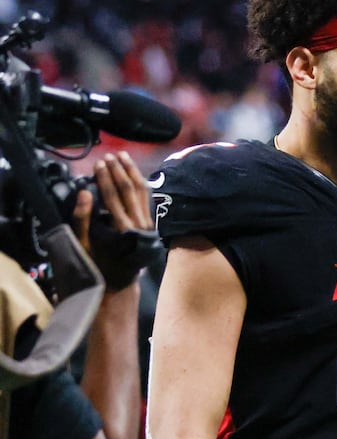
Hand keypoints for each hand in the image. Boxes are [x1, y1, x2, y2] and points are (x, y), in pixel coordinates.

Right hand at [76, 151, 160, 288]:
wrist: (121, 282)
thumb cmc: (99, 265)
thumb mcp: (84, 244)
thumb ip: (83, 219)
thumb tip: (85, 192)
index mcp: (122, 229)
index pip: (113, 196)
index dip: (105, 178)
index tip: (99, 163)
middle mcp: (139, 224)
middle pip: (130, 190)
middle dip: (120, 171)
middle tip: (111, 155)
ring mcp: (148, 224)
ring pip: (142, 192)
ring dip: (133, 172)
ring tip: (123, 157)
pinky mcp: (151, 225)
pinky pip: (146, 199)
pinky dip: (140, 184)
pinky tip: (135, 173)